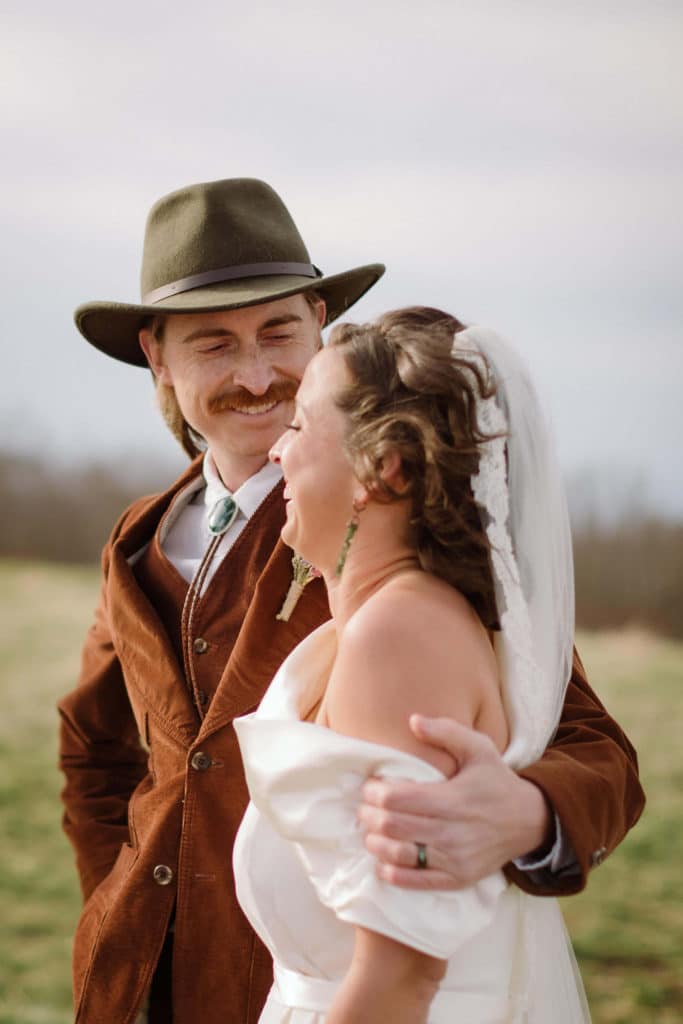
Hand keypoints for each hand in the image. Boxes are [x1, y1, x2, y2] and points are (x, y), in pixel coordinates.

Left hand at [358, 715, 552, 889]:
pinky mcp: (456, 879)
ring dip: (375, 842)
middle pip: (392, 826)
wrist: (528, 821)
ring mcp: (454, 860)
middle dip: (368, 815)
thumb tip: (413, 721)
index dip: (374, 792)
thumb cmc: (496, 781)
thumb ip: (446, 731)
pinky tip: (383, 858)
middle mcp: (452, 832)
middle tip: (364, 807)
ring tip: (371, 830)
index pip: (397, 799)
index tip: (371, 786)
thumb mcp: (478, 747)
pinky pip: (413, 881)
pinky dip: (390, 871)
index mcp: (453, 799)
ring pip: (397, 854)